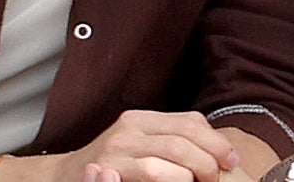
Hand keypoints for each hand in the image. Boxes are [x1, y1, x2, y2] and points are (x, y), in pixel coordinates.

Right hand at [57, 110, 238, 181]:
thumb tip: (216, 150)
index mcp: (143, 118)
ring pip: (171, 153)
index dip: (216, 140)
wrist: (62, 179)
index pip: (190, 121)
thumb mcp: (141, 146)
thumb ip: (170, 141)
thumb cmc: (110, 167)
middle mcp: (130, 126)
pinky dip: (173, 179)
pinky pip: (152, 171)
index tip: (231, 160)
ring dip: (194, 172)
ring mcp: (117, 147)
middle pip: (185, 136)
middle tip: (218, 177)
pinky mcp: (108, 167)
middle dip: (209, 158)